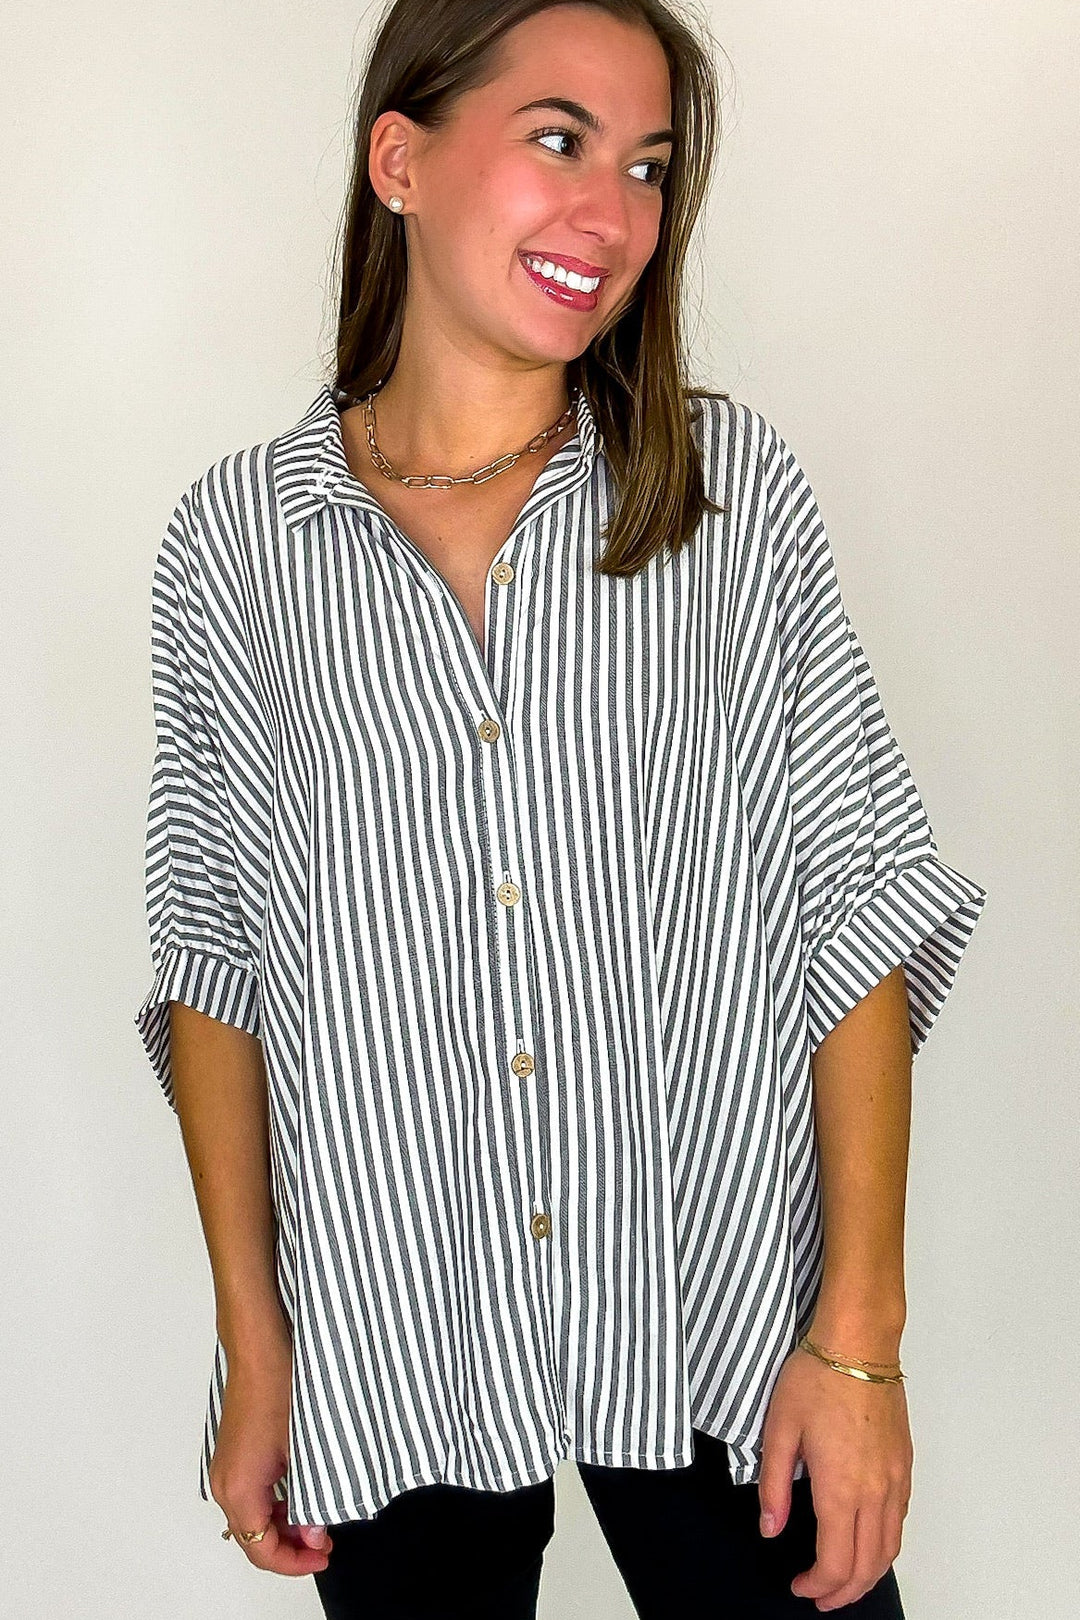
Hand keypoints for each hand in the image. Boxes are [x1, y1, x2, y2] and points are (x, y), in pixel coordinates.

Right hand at [208, 1343, 332, 1576]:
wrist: (259, 1351)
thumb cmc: (276, 1387)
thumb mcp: (302, 1449)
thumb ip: (310, 1498)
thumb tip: (315, 1532)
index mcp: (239, 1488)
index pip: (261, 1549)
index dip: (293, 1562)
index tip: (320, 1555)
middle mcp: (226, 1484)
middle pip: (253, 1538)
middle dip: (289, 1547)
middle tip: (323, 1541)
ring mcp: (227, 1470)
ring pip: (252, 1518)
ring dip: (283, 1525)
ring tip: (316, 1519)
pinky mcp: (233, 1457)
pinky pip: (251, 1496)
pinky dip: (274, 1505)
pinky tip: (300, 1495)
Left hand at [756, 1343, 911, 1610]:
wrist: (859, 1343)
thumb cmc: (816, 1379)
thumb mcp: (779, 1429)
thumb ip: (774, 1486)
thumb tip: (770, 1530)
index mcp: (841, 1488)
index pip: (835, 1561)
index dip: (817, 1585)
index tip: (798, 1586)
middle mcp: (875, 1492)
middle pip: (868, 1566)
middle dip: (843, 1591)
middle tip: (819, 1596)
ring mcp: (895, 1479)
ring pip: (890, 1548)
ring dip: (868, 1574)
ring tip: (843, 1581)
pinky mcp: (905, 1464)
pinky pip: (900, 1521)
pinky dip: (885, 1545)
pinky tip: (866, 1542)